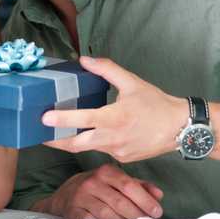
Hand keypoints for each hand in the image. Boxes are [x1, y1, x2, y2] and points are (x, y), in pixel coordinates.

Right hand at [34, 164, 163, 218]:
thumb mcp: (117, 181)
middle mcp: (93, 181)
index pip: (129, 186)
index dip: (145, 200)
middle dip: (137, 215)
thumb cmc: (97, 187)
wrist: (65, 194)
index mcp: (107, 172)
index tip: (156, 212)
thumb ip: (139, 186)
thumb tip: (158, 194)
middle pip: (120, 202)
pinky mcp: (73, 210)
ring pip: (107, 215)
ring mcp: (81, 196)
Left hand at [42, 57, 187, 162]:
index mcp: (114, 118)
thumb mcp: (132, 82)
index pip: (82, 120)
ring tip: (56, 130)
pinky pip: (102, 150)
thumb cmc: (156, 104)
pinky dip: (93, 142)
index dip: (61, 119)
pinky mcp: (122, 159)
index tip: (43, 118)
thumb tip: (84, 60)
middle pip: (75, 144)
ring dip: (71, 140)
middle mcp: (113, 138)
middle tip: (38, 133)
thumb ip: (106, 70)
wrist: (181, 129)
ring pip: (88, 147)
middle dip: (54, 140)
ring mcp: (117, 151)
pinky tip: (90, 133)